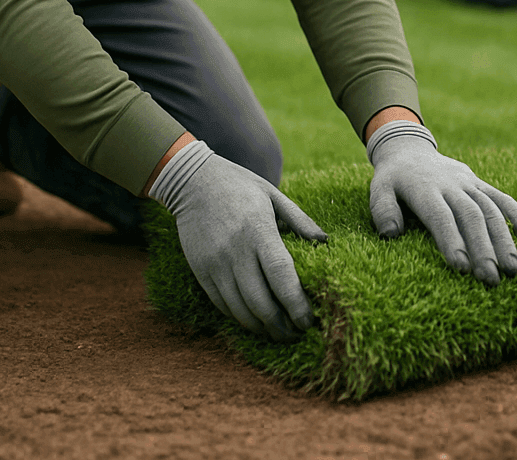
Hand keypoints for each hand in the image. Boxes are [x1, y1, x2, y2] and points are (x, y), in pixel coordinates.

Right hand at [149, 140, 326, 341]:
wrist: (192, 181)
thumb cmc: (239, 185)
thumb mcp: (273, 194)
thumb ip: (300, 220)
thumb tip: (325, 242)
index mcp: (258, 230)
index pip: (281, 275)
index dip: (296, 304)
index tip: (309, 321)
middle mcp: (235, 251)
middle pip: (260, 301)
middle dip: (281, 325)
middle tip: (298, 334)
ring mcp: (215, 264)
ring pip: (239, 309)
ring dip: (261, 328)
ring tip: (279, 334)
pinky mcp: (201, 271)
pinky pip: (222, 304)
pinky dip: (240, 318)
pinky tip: (255, 321)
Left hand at [367, 121, 516, 285]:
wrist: (410, 148)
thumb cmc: (393, 179)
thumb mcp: (377, 189)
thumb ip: (382, 210)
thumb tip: (390, 234)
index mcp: (425, 189)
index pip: (440, 217)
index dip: (451, 241)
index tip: (462, 268)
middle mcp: (452, 186)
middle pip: (471, 217)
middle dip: (483, 249)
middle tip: (491, 279)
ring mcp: (470, 184)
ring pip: (491, 211)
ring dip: (505, 240)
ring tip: (514, 270)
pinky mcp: (481, 184)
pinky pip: (503, 198)